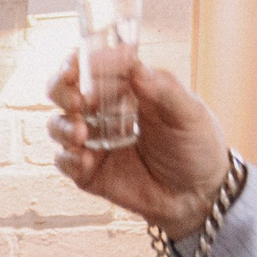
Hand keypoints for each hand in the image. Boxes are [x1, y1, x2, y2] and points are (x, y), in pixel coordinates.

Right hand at [47, 54, 231, 234]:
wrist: (198, 194)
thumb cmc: (197, 146)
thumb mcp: (189, 113)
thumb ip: (162, 89)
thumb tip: (134, 67)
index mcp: (129, 89)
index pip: (95, 66)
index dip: (79, 62)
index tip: (77, 66)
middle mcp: (105, 112)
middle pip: (64, 91)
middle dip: (60, 91)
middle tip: (76, 102)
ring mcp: (94, 142)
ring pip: (58, 125)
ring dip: (62, 126)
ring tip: (81, 135)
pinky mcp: (88, 172)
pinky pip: (64, 161)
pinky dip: (68, 159)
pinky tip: (86, 161)